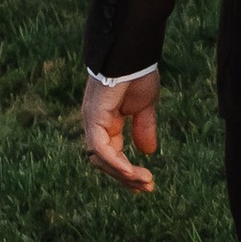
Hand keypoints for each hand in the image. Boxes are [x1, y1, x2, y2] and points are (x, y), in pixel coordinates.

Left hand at [82, 69, 159, 192]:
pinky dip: (115, 163)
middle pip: (104, 162)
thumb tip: (148, 152)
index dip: (128, 171)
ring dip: (122, 174)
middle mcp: (96, 125)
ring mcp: (92, 122)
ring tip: (144, 181)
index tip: (148, 183)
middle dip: (125, 178)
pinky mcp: (94, 118)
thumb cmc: (138, 73)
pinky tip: (130, 172)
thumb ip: (143, 128)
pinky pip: (101, 149)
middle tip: (147, 187)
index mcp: (106, 123)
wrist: (133, 54)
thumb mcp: (144, 107)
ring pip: (100, 159)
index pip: (112, 155)